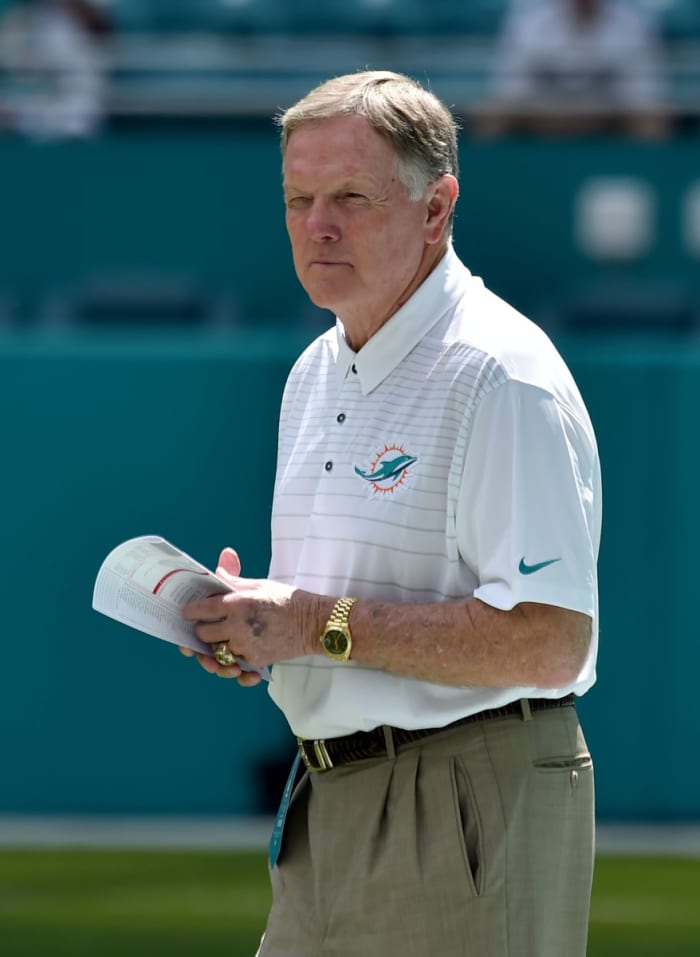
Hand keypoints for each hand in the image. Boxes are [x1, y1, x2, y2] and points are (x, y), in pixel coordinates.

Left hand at [181, 547, 315, 683]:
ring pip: (217, 651)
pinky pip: (234, 663)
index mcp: (237, 604)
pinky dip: (233, 659)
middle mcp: (237, 627)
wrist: (313, 623)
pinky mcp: (255, 660)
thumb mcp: (260, 585)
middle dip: (200, 631)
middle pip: (203, 635)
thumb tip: (217, 570)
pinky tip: (237, 652)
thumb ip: (234, 581)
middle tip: (204, 626)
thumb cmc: (287, 600)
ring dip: (217, 646)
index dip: (190, 611)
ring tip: (222, 639)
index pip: (201, 610)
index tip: (187, 612)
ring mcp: (245, 646)